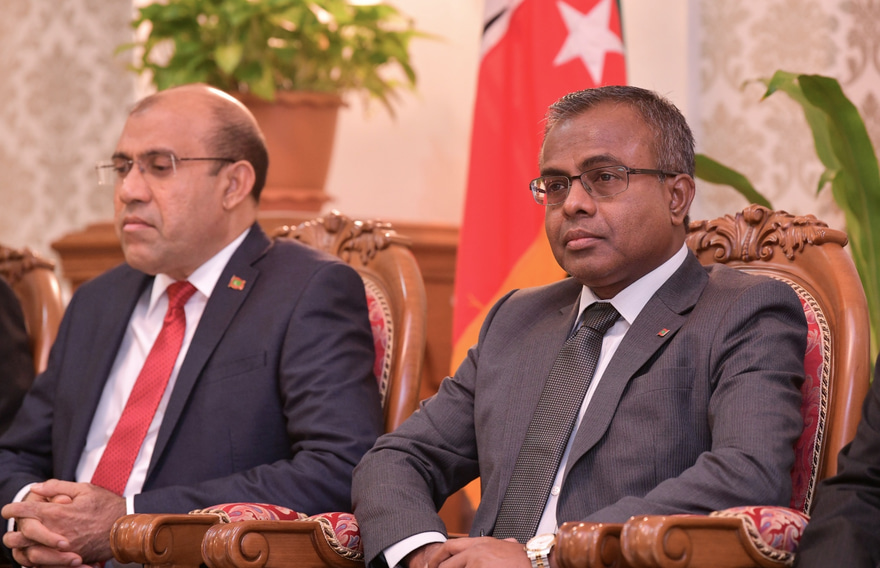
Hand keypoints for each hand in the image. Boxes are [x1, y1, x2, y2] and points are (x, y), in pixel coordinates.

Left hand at [2, 479, 125, 565]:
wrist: (126, 528)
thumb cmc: (107, 506)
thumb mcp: (85, 489)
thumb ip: (58, 486)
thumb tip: (36, 487)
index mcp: (59, 513)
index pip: (26, 511)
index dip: (13, 509)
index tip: (8, 509)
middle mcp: (56, 532)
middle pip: (20, 536)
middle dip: (13, 531)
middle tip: (14, 527)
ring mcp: (61, 549)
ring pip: (28, 553)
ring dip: (22, 547)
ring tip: (22, 542)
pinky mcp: (68, 559)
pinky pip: (44, 564)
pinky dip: (36, 559)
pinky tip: (37, 552)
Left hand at [415, 537, 530, 567]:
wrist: (537, 561)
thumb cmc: (525, 558)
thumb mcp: (508, 545)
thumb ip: (500, 544)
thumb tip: (507, 542)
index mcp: (480, 542)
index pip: (451, 546)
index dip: (439, 556)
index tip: (433, 564)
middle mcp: (476, 550)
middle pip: (448, 560)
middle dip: (438, 567)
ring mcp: (477, 562)